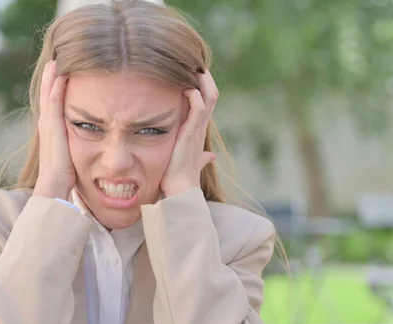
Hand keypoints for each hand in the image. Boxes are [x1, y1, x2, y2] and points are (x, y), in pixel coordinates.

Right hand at [32, 61, 74, 199]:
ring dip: (51, 77)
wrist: (54, 185)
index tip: (60, 73)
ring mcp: (48, 124)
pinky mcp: (52, 127)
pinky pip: (54, 102)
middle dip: (50, 78)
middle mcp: (47, 124)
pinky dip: (55, 87)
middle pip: (47, 95)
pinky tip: (60, 74)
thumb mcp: (71, 154)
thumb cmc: (65, 175)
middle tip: (54, 60)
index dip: (54, 89)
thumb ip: (77, 145)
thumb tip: (92, 143)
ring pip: (48, 94)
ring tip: (55, 61)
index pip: (52, 104)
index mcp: (51, 130)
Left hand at [160, 70, 217, 196]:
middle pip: (211, 96)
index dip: (204, 87)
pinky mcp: (191, 134)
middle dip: (205, 79)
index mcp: (199, 131)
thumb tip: (209, 157)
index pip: (207, 103)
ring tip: (195, 68)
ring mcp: (197, 130)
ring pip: (209, 98)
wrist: (181, 190)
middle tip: (197, 63)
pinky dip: (195, 95)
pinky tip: (188, 88)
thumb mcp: (191, 162)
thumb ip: (200, 157)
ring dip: (203, 82)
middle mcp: (200, 128)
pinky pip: (199, 108)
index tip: (195, 73)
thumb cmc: (181, 177)